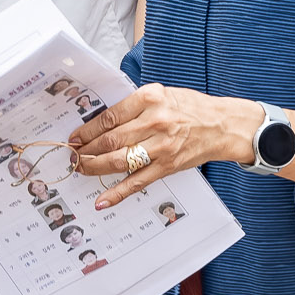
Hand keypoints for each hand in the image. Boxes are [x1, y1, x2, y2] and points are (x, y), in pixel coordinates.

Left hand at [70, 84, 258, 207]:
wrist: (223, 125)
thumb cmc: (190, 107)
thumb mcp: (161, 94)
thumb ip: (133, 106)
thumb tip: (101, 122)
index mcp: (149, 99)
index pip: (109, 117)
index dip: (87, 130)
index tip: (75, 136)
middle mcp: (155, 122)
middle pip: (110, 140)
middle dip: (86, 150)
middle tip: (72, 155)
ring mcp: (162, 146)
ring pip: (119, 160)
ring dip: (95, 167)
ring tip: (80, 169)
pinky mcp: (168, 166)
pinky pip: (138, 181)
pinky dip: (118, 192)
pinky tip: (102, 200)